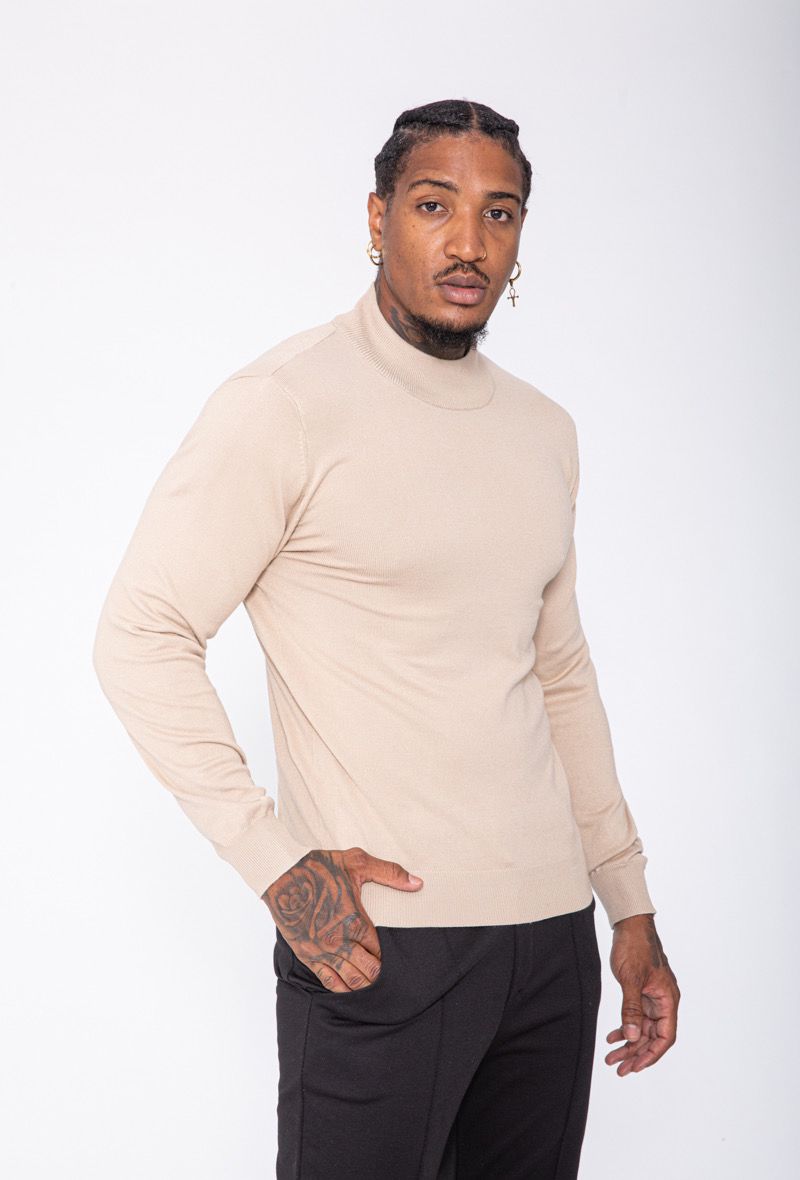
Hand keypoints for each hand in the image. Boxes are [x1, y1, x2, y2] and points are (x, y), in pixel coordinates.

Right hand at [262, 847, 423, 992]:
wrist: (280, 873)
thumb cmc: (318, 866)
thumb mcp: (357, 863)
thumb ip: (390, 873)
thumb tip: (417, 883)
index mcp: (354, 921)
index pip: (380, 951)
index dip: (388, 956)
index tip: (395, 956)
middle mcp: (338, 942)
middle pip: (368, 971)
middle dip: (379, 973)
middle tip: (387, 973)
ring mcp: (321, 952)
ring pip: (350, 981)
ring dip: (363, 984)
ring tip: (372, 982)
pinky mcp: (307, 955)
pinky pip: (328, 981)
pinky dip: (342, 988)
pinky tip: (350, 989)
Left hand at [604, 913, 679, 1075]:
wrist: (629, 924)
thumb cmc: (634, 946)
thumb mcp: (631, 979)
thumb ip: (631, 1009)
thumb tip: (633, 1036)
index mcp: (668, 999)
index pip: (665, 1037)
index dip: (651, 1054)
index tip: (635, 1067)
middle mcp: (663, 1001)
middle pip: (653, 1037)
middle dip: (636, 1054)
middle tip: (619, 1069)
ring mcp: (652, 997)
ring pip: (643, 1029)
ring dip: (628, 1044)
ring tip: (611, 1058)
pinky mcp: (641, 992)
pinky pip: (635, 1017)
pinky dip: (625, 1027)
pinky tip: (612, 1037)